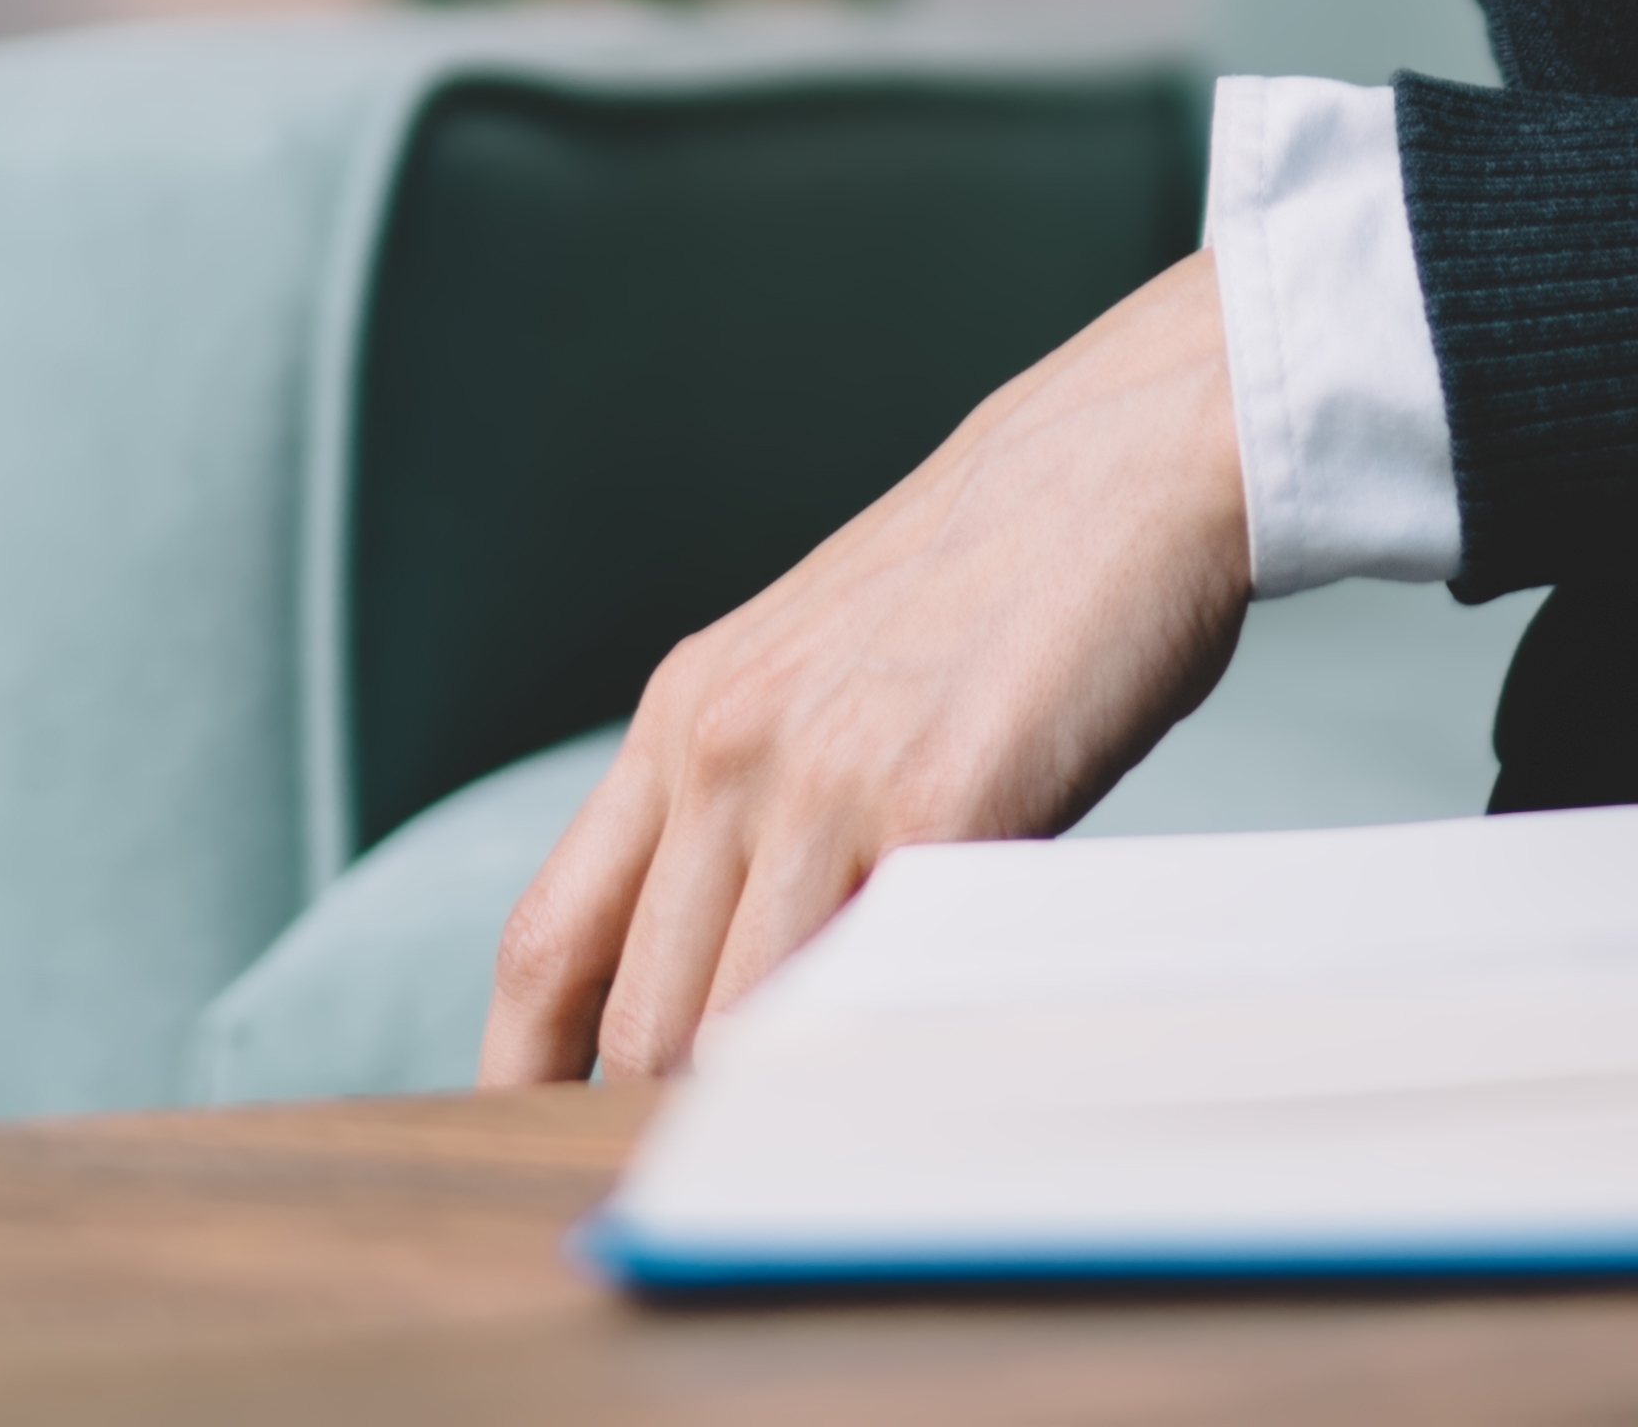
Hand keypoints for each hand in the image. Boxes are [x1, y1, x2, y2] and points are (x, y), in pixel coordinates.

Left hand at [475, 252, 1254, 1084]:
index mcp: (681, 720)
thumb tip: (717, 983)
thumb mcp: (817, 677)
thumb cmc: (993, 586)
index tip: (526, 1156)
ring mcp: (824, 778)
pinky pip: (873, 985)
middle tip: (730, 1173)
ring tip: (829, 1139)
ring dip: (778, 1108)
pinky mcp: (939, 803)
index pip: (545, 945)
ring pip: (738, 1026)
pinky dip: (881, 1053)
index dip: (517, 1077)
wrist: (1120, 463)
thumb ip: (753, 810)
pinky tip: (915, 1064)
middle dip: (669, 1121)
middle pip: (636, 1019)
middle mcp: (722, 748)